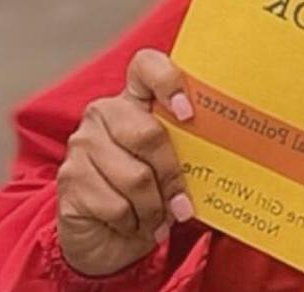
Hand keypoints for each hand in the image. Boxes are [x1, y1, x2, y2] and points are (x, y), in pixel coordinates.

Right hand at [56, 49, 195, 275]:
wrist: (110, 238)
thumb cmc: (152, 195)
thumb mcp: (177, 166)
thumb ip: (192, 148)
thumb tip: (235, 147)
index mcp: (134, 99)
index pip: (146, 66)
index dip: (168, 81)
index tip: (188, 113)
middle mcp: (103, 114)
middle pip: (147, 134)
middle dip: (172, 174)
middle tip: (183, 202)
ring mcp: (81, 145)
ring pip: (134, 177)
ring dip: (155, 207)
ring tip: (160, 217)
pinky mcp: (68, 179)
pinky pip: (115, 205)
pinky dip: (134, 223)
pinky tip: (134, 225)